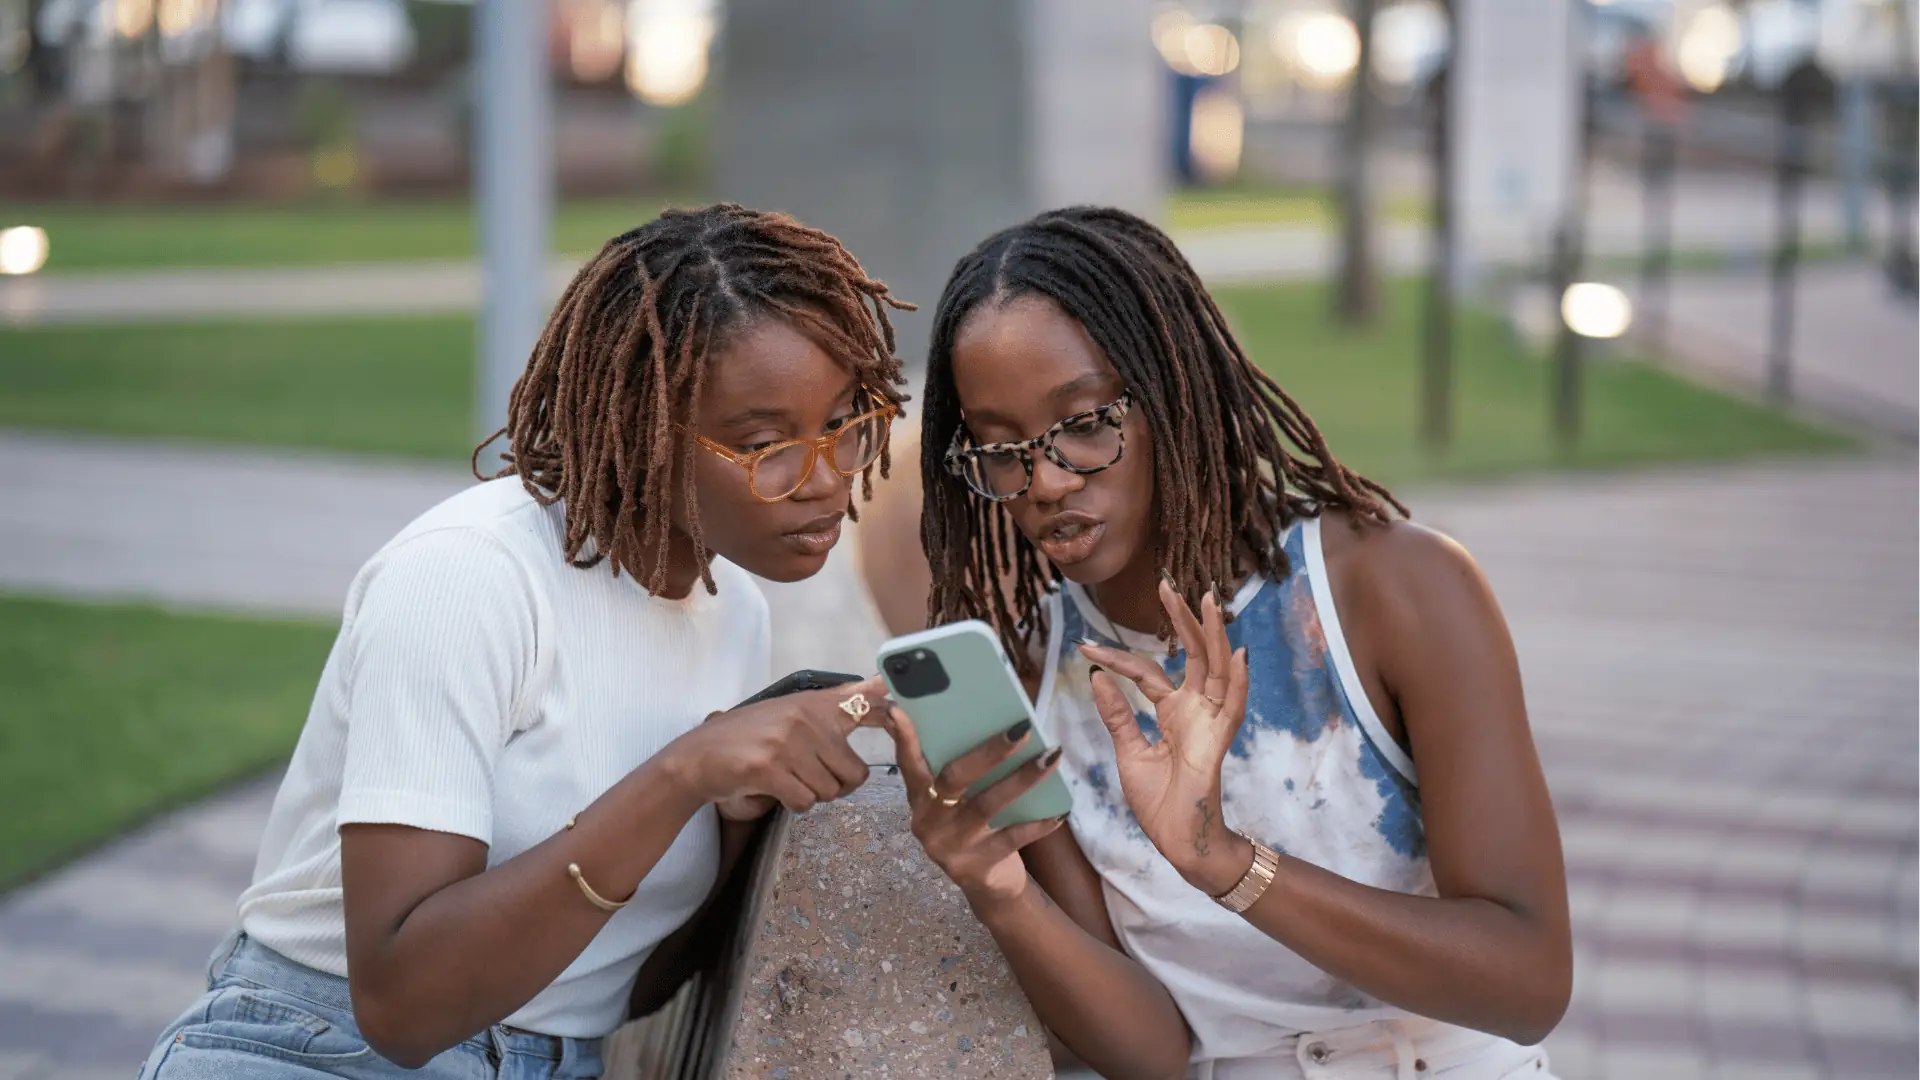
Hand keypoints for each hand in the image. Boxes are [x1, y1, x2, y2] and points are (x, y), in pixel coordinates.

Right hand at [665, 676, 884, 815]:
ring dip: (810, 794)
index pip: (864, 702)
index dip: (891, 714)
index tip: (905, 715)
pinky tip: (773, 788)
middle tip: (808, 778)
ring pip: (829, 791)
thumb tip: (881, 687)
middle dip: (836, 786)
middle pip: (854, 773)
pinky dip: (791, 804)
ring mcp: (787, 742)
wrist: (698, 757)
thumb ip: (834, 705)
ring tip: (785, 778)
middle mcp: (805, 718)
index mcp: (813, 704)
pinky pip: (804, 801)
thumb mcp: (791, 711)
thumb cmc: (748, 737)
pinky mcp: (770, 767)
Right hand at [886, 707, 1067, 908]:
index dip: (904, 738)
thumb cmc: (973, 827)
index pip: (909, 764)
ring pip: (988, 804)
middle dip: (988, 752)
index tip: (898, 709)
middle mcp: (929, 821)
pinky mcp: (977, 866)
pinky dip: (1038, 823)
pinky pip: (1013, 838)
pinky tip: (1060, 811)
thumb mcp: (957, 803)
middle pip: (954, 779)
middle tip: (1021, 728)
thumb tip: (985, 721)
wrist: (988, 885)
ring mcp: (952, 846)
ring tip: (1050, 756)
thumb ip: (961, 771)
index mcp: (920, 798)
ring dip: (1022, 778)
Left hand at [1081, 580, 1252, 895]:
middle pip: (1192, 655)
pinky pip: (1234, 706)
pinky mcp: (1218, 741)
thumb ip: (1117, 715)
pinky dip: (1238, 680)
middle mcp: (1195, 709)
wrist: (1177, 842)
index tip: (1086, 645)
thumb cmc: (1158, 802)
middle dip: (1181, 621)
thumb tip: (1096, 677)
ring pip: (1217, 669)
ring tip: (1208, 601)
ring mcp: (1210, 722)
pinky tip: (1236, 653)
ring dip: (1213, 635)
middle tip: (1166, 586)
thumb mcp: (1128, 752)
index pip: (1146, 672)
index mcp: (1172, 711)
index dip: (1117, 657)